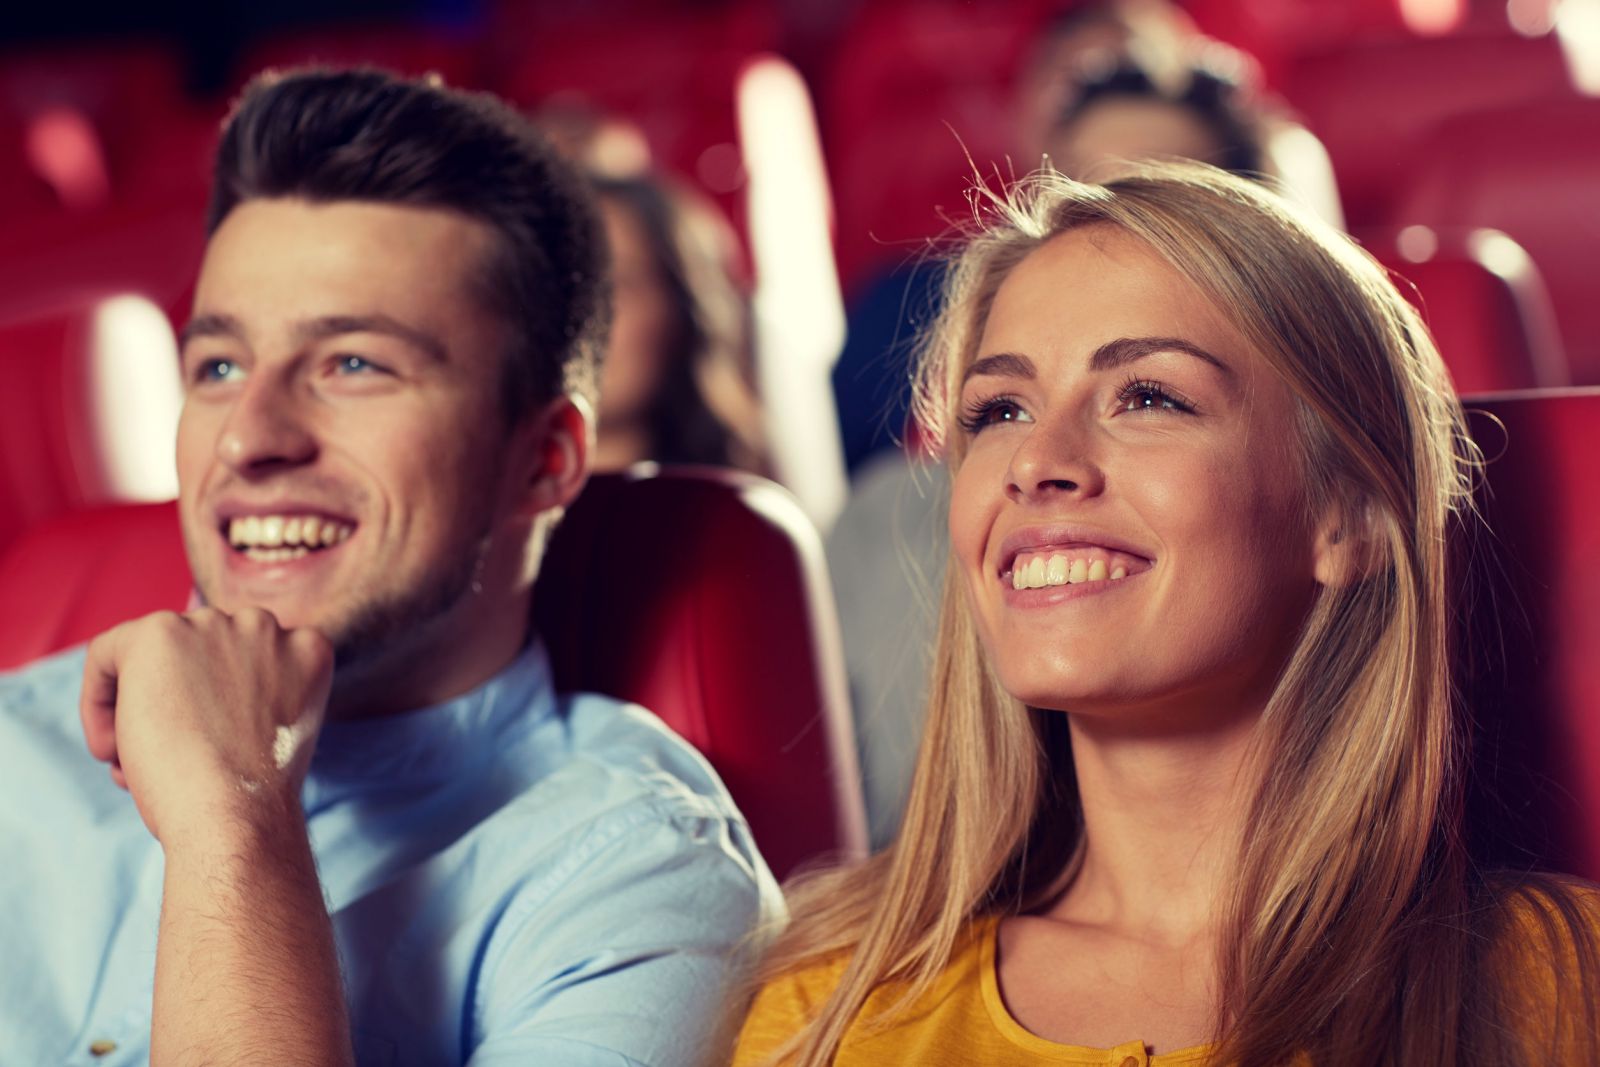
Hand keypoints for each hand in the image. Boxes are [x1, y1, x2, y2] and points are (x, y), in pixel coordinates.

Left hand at [79, 606, 332, 846]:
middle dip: (176, 704)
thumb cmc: (253, 796)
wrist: (237, 817)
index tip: (205, 747)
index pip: (242, 662)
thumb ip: (250, 696)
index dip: (215, 707)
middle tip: (167, 758)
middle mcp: (264, 626)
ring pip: (152, 658)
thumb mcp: (274, 732)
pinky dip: (96, 703)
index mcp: (306, 649)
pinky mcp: (160, 634)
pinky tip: (113, 750)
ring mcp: (213, 624)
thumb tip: (190, 698)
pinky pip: (107, 654)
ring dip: (138, 708)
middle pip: (197, 654)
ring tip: (138, 763)